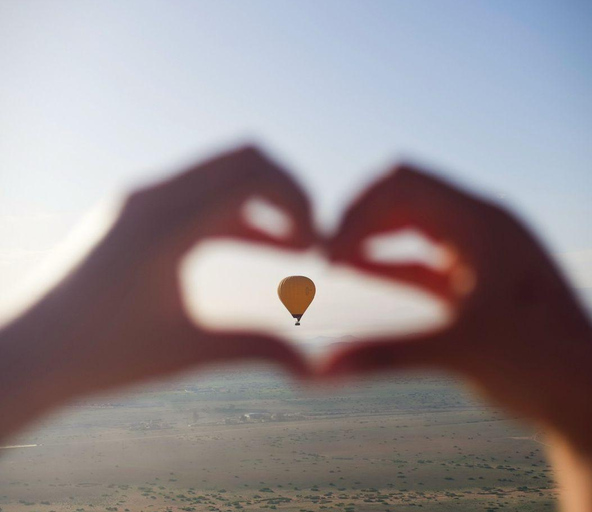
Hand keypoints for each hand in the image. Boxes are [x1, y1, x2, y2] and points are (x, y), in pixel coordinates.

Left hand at [0, 147, 313, 434]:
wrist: (26, 355)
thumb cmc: (100, 356)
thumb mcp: (187, 353)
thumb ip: (256, 349)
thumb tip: (311, 368)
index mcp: (166, 225)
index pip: (253, 176)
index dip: (300, 204)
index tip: (316, 250)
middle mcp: (152, 197)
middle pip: (244, 158)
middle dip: (289, 192)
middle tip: (312, 238)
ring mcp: (140, 199)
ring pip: (223, 172)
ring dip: (265, 201)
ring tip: (297, 247)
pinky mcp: (135, 210)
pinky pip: (201, 192)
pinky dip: (237, 210)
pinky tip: (261, 244)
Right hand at [320, 165, 591, 511]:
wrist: (590, 396)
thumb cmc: (540, 365)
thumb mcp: (460, 351)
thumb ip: (387, 354)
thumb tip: (320, 370)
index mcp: (484, 221)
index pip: (403, 183)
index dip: (358, 209)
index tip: (328, 251)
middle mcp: (483, 226)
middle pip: (405, 196)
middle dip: (360, 218)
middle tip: (324, 255)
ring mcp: (481, 252)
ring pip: (413, 225)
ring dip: (373, 237)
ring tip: (333, 260)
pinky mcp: (477, 280)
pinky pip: (424, 259)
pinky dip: (390, 261)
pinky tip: (357, 269)